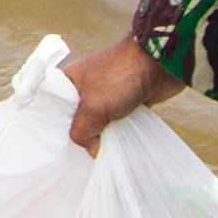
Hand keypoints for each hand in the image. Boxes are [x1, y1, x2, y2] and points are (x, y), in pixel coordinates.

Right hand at [64, 35, 184, 152]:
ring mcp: (108, 95)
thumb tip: (93, 149)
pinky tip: (120, 146)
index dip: (59, 129)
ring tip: (104, 154)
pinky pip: (119, 123)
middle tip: (85, 154)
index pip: (56, 109)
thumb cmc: (121, 77)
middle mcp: (87, 87)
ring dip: (106, 136)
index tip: (62, 148)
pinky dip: (121, 133)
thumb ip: (83, 132)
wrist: (160, 63)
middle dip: (86, 136)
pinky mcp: (127, 102)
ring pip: (101, 123)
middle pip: (80, 120)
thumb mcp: (93, 107)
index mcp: (71, 80)